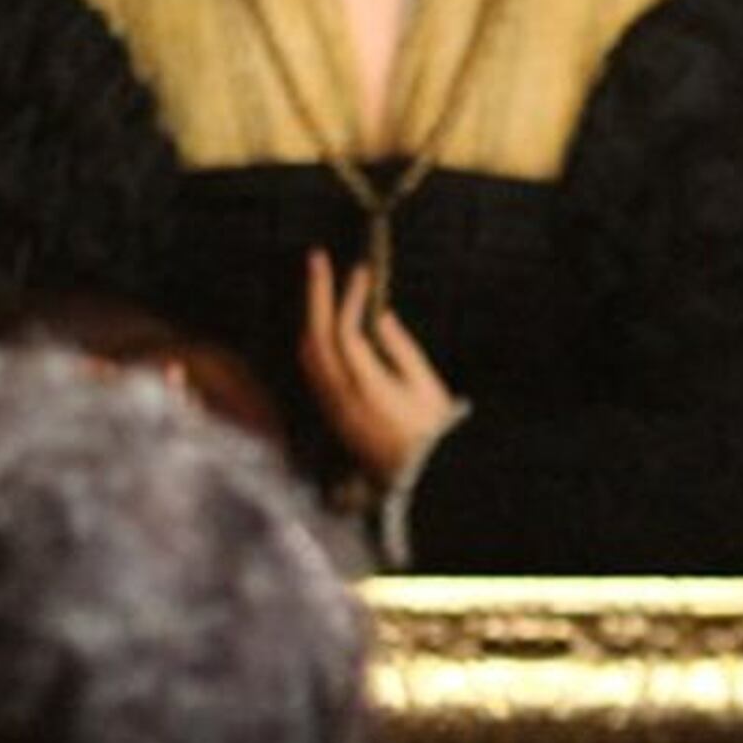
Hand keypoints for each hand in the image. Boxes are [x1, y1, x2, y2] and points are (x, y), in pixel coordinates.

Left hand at [300, 248, 458, 489]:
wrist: (422, 483)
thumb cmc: (434, 436)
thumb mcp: (427, 389)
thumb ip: (400, 349)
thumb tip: (378, 317)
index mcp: (366, 388)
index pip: (345, 333)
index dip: (350, 297)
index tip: (362, 270)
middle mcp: (340, 397)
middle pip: (315, 337)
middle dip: (315, 294)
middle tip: (317, 259)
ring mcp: (332, 406)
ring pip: (308, 352)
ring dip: (311, 315)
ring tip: (320, 285)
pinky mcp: (332, 413)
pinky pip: (313, 367)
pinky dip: (315, 337)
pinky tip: (324, 324)